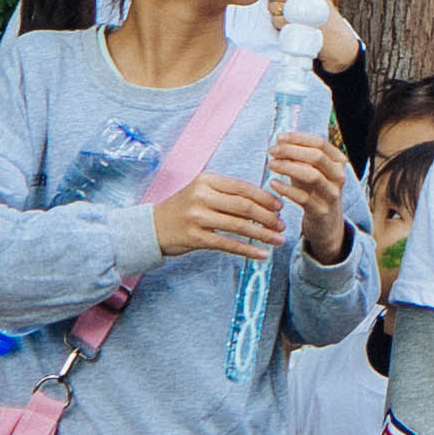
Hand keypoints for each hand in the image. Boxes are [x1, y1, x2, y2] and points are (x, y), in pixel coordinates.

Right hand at [147, 172, 284, 262]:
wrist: (152, 227)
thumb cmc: (184, 209)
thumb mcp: (202, 192)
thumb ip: (227, 193)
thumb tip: (263, 202)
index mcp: (207, 180)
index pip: (243, 187)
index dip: (265, 198)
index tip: (280, 207)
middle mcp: (202, 196)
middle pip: (244, 206)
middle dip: (268, 217)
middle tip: (282, 225)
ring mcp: (197, 217)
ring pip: (239, 226)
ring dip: (262, 234)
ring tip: (278, 240)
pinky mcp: (195, 237)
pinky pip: (228, 244)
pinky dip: (248, 250)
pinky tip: (262, 254)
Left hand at [266, 130, 351, 257]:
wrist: (327, 225)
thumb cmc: (315, 193)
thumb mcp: (311, 172)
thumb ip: (300, 157)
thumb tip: (280, 140)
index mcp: (338, 162)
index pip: (320, 142)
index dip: (298, 138)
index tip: (279, 138)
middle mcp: (339, 176)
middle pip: (317, 156)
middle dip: (292, 151)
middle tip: (272, 151)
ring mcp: (332, 194)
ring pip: (312, 175)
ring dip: (288, 167)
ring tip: (272, 164)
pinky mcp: (322, 211)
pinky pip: (303, 198)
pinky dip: (286, 189)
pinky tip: (273, 183)